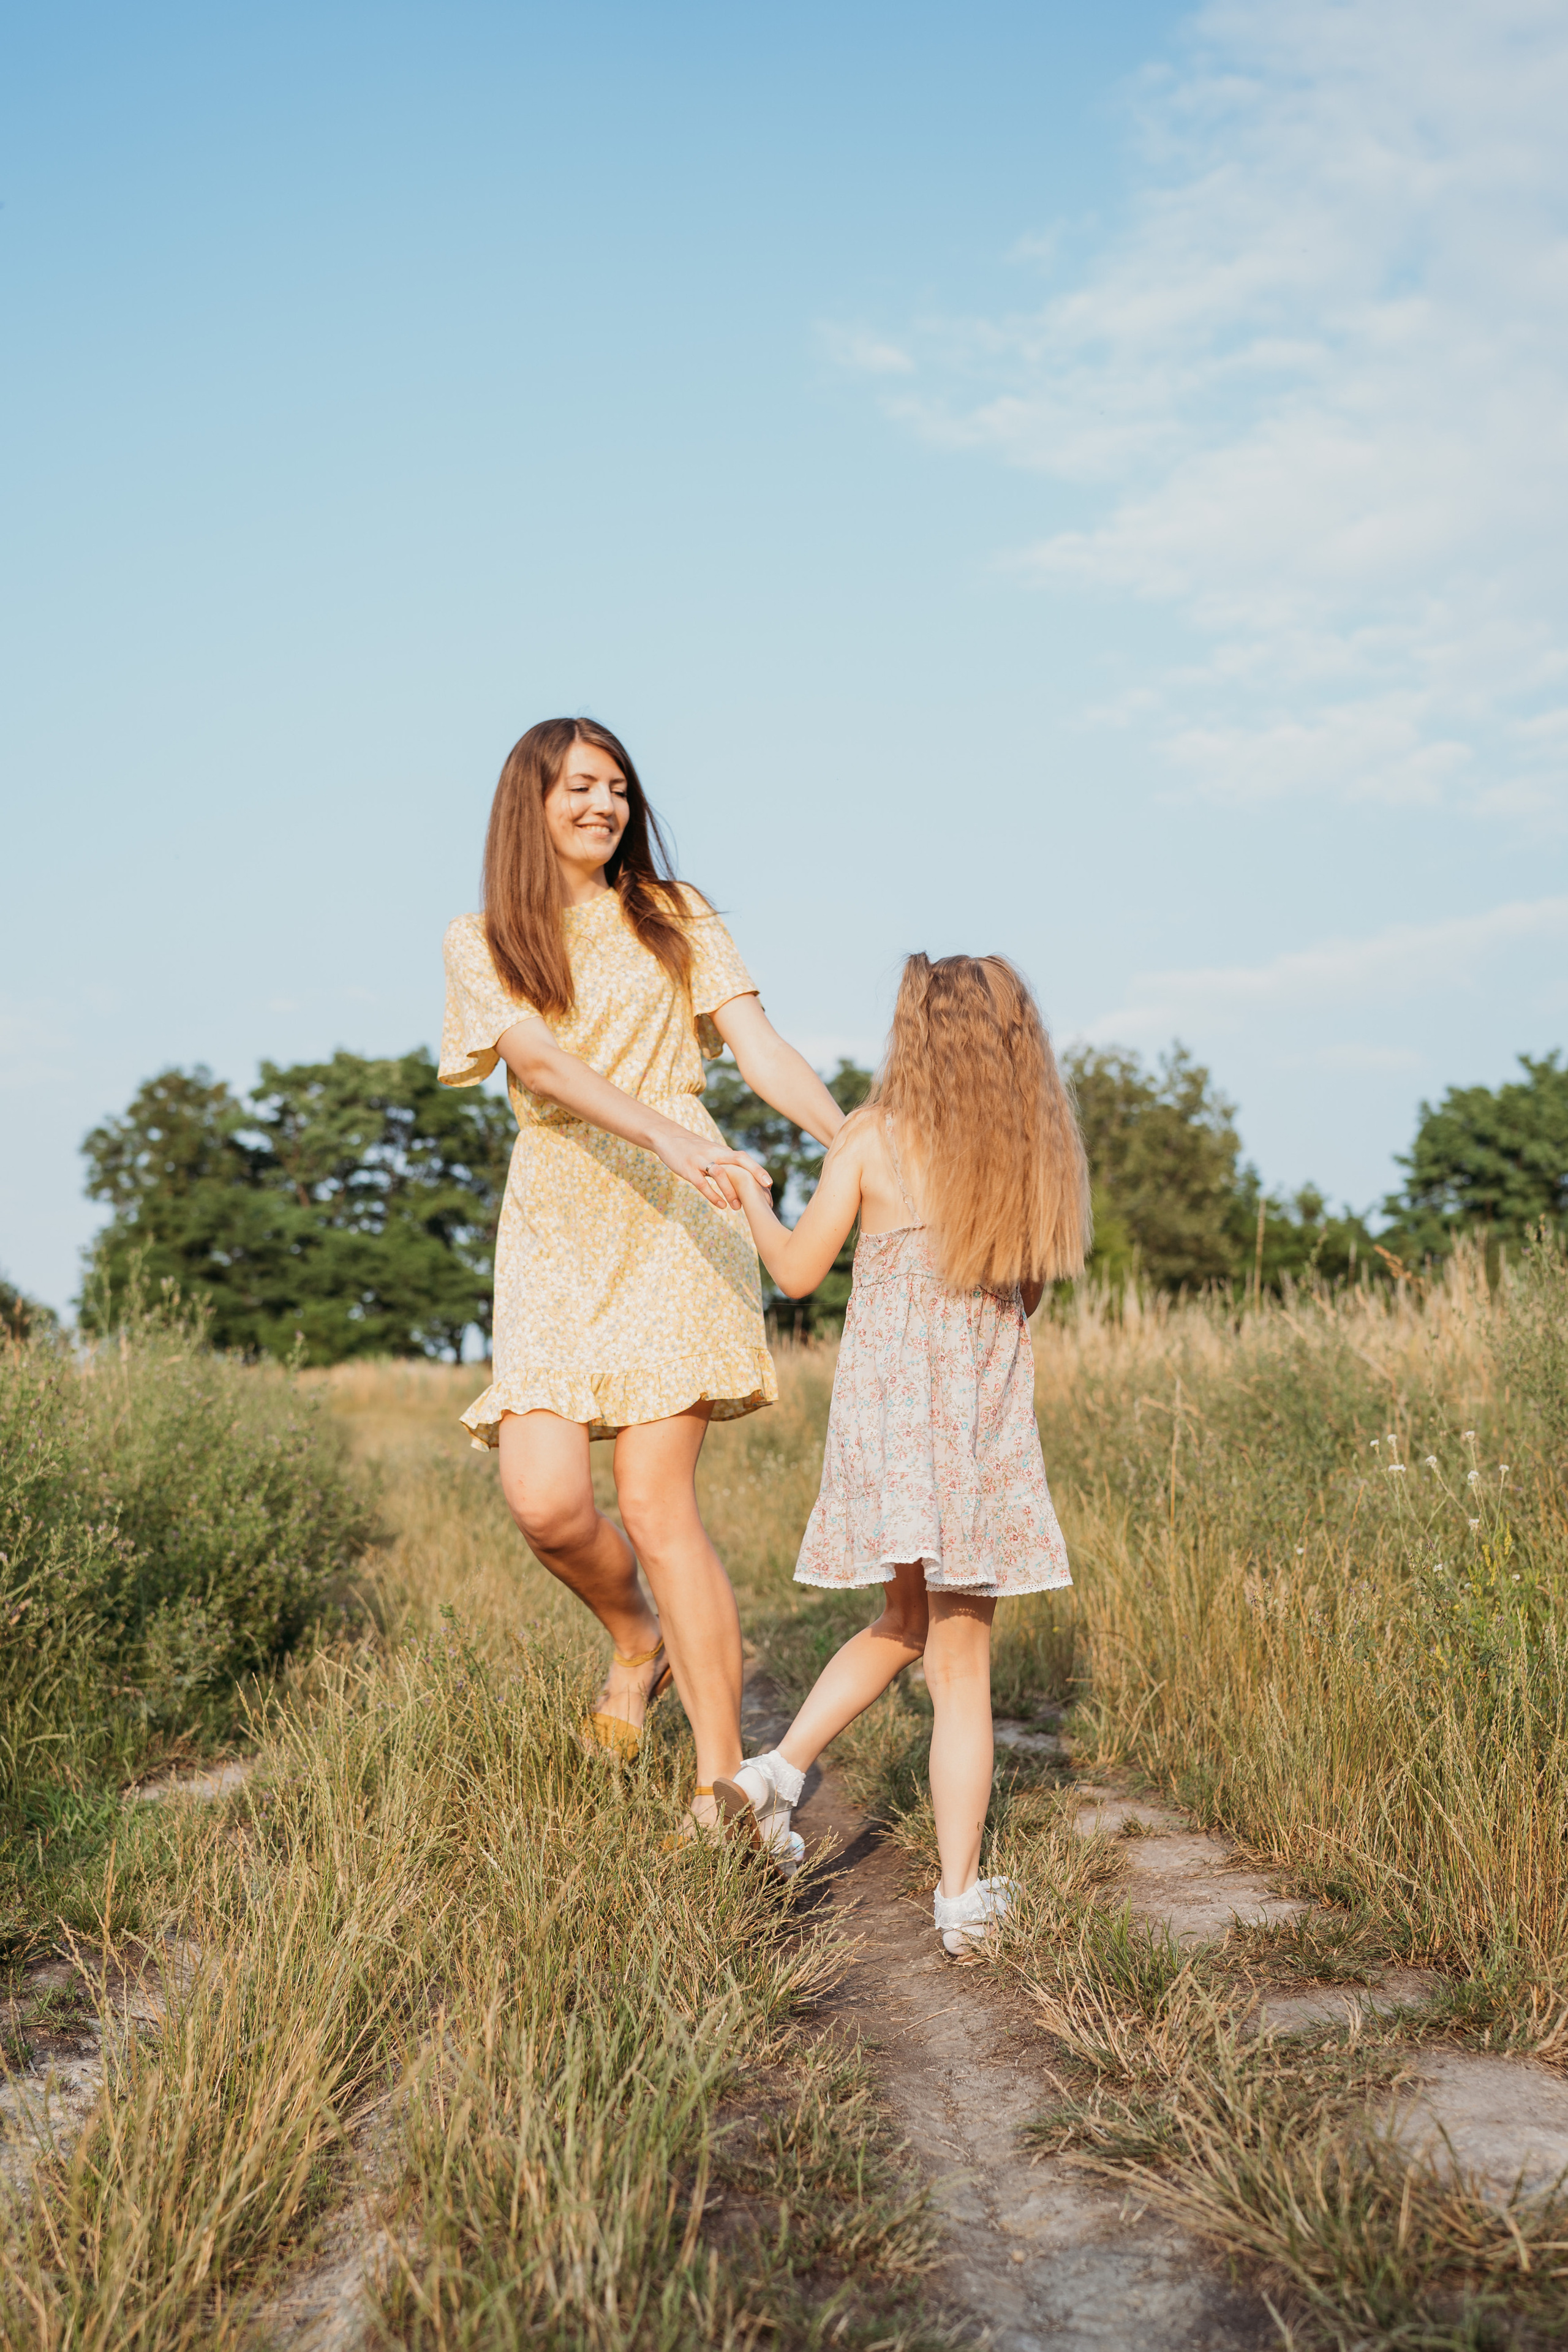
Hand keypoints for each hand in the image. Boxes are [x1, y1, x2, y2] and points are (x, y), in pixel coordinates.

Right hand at [653, 1127, 772, 1211]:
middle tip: (765, 1190)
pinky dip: (712, 1195)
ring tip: (737, 1207)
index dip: (757, 1169)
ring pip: (720, 1173)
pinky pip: (701, 1183)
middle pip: (739, 1160)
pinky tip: (720, 1205)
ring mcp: (700, 1160)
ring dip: (731, 1191)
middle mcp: (714, 1153)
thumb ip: (725, 1161)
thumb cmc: (692, 1148)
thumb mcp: (711, 1151)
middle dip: (754, 1173)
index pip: (743, 1158)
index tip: (769, 1183)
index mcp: (721, 1150)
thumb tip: (740, 1176)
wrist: (667, 1137)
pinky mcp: (688, 1169)